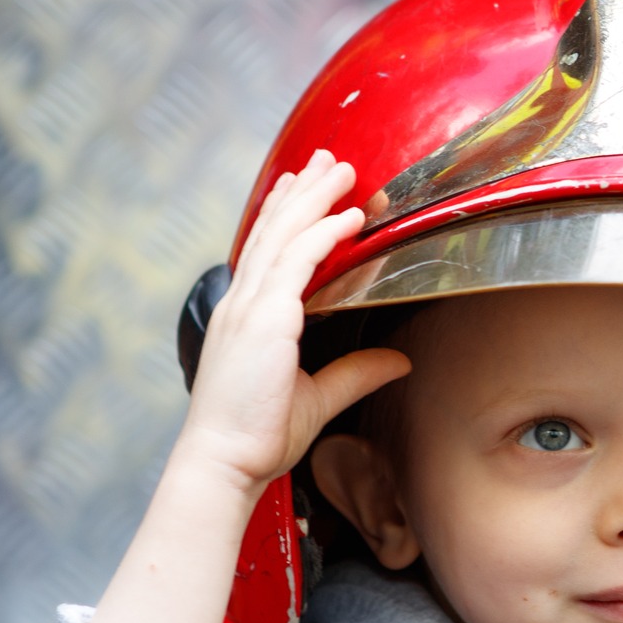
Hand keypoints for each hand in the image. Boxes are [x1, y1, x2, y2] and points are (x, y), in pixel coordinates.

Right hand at [86, 149, 409, 622]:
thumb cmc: (258, 436)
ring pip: (284, 236)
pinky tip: (346, 217)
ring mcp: (249, 308)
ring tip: (341, 171)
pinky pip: (295, 263)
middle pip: (274, 231)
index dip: (286, 214)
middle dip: (302, 192)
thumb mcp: (320, 397)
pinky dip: (322, 235)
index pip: (267, 252)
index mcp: (247, 318)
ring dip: (315, 199)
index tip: (303, 187)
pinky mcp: (264, 319)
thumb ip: (359, 373)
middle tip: (326, 161)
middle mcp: (243, 304)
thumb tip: (398, 361)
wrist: (225, 461)